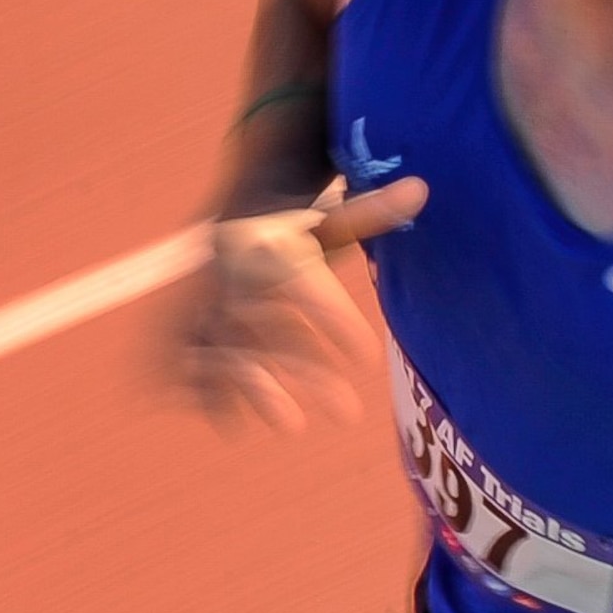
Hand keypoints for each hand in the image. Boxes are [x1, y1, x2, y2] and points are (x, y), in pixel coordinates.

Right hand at [173, 176, 427, 433]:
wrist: (228, 224)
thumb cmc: (293, 231)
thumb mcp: (329, 220)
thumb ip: (373, 210)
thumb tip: (424, 187)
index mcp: (266, 244)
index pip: (300, 284)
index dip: (333, 320)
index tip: (368, 356)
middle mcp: (231, 275)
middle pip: (269, 327)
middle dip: (305, 369)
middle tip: (348, 411)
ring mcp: (205, 304)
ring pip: (231, 351)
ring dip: (257, 389)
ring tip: (292, 425)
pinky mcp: (189, 329)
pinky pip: (192, 362)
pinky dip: (207, 392)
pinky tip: (233, 422)